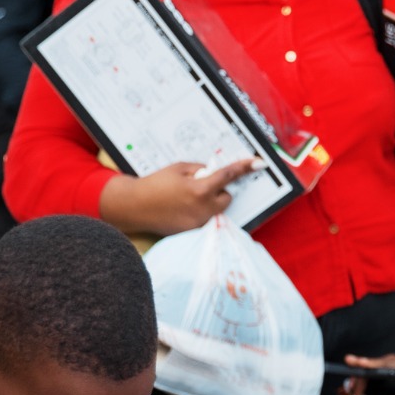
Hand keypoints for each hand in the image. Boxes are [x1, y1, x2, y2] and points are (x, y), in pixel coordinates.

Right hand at [122, 159, 255, 232]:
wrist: (135, 206)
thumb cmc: (156, 184)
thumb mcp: (179, 169)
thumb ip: (200, 169)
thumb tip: (214, 173)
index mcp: (201, 189)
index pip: (228, 175)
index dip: (244, 167)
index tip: (259, 163)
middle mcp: (204, 209)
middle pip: (226, 198)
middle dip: (218, 190)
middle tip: (198, 186)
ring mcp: (199, 223)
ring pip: (216, 209)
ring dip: (208, 202)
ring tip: (185, 198)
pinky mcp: (193, 232)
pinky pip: (205, 219)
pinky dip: (199, 212)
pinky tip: (181, 208)